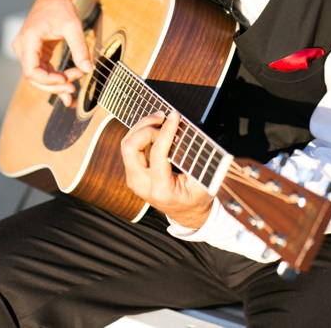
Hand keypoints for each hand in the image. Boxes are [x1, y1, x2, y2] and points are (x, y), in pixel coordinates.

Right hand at [12, 0, 91, 106]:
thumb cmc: (59, 6)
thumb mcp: (72, 25)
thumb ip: (80, 47)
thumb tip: (88, 68)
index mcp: (28, 40)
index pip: (31, 70)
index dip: (48, 80)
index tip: (66, 80)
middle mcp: (24, 47)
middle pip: (34, 77)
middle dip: (54, 85)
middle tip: (73, 88)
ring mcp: (28, 51)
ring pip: (38, 76)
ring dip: (55, 85)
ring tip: (73, 91)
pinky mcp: (36, 52)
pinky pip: (43, 71)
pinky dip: (55, 79)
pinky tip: (68, 86)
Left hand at [121, 110, 213, 228]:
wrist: (187, 214)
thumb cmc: (197, 198)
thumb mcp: (204, 184)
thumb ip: (198, 163)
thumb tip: (194, 137)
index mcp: (162, 190)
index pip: (158, 154)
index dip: (166, 132)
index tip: (174, 116)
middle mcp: (142, 186)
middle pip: (130, 148)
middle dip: (145, 127)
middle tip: (163, 117)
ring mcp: (134, 181)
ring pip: (126, 145)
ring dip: (141, 127)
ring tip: (159, 118)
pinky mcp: (132, 174)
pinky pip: (129, 148)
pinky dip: (140, 134)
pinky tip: (154, 127)